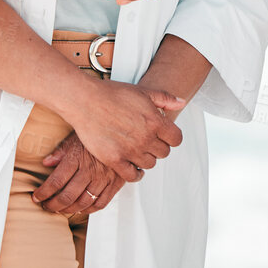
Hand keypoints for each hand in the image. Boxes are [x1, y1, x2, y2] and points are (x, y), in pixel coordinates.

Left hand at [34, 132, 121, 214]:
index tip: (36, 197)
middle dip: (53, 205)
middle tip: (46, 206)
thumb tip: (46, 163)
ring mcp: (103, 178)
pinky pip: (101, 203)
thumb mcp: (77, 135)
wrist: (125, 131)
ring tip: (61, 209)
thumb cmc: (99, 132)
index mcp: (77, 158)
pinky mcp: (116, 183)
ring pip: (83, 203)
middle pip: (67, 196)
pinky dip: (89, 210)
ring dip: (69, 210)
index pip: (55, 181)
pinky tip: (82, 208)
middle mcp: (90, 170)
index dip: (43, 193)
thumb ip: (61, 151)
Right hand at [61, 79, 186, 181]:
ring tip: (139, 151)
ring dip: (146, 158)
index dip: (171, 137)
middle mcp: (146, 138)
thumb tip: (182, 103)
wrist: (86, 100)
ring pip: (149, 164)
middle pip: (164, 153)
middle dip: (158, 147)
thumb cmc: (113, 93)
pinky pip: (132, 176)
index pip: (176, 139)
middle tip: (149, 141)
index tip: (164, 135)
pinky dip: (135, 174)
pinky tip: (132, 166)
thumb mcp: (144, 91)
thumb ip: (165, 99)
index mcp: (156, 121)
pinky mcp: (114, 160)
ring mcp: (130, 150)